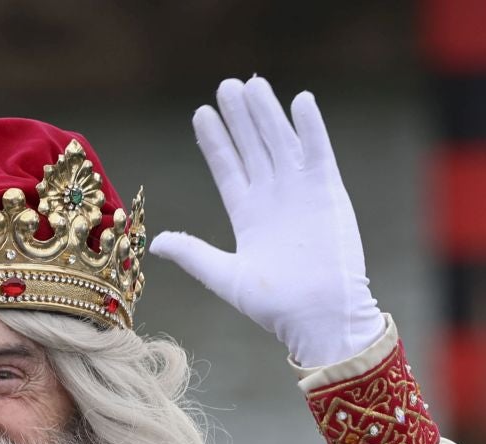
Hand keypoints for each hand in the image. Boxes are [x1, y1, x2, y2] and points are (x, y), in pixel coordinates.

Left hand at [150, 78, 383, 368]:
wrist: (320, 316)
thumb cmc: (274, 305)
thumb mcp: (225, 276)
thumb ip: (194, 254)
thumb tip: (157, 243)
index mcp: (248, 216)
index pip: (228, 168)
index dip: (215, 142)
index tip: (201, 114)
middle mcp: (273, 198)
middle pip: (253, 147)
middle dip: (240, 118)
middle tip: (226, 85)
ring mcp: (301, 192)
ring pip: (281, 142)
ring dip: (268, 113)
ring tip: (253, 83)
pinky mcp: (328, 192)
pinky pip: (319, 151)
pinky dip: (311, 126)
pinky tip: (300, 100)